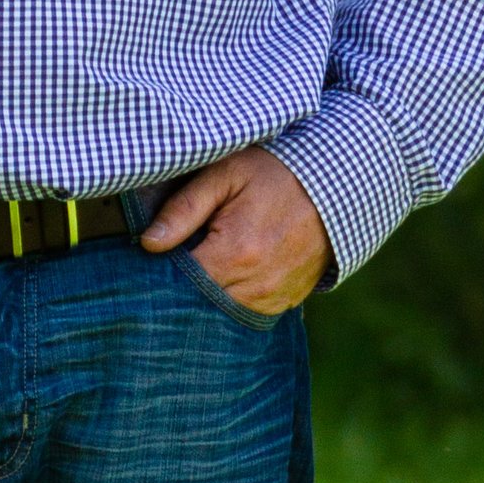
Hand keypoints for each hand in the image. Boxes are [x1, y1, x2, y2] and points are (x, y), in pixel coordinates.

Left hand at [140, 147, 330, 314]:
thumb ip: (183, 209)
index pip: (179, 283)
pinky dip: (233, 295)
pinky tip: (230, 271)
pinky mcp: (287, 300)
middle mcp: (257, 284)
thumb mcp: (225, 174)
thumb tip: (148, 243)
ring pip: (222, 310)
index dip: (161, 271)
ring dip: (209, 292)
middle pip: (199, 301)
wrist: (336, 182)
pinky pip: (247, 310)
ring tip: (207, 260)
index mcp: (236, 252)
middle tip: (175, 259)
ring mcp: (275, 296)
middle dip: (182, 285)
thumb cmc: (275, 171)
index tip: (153, 256)